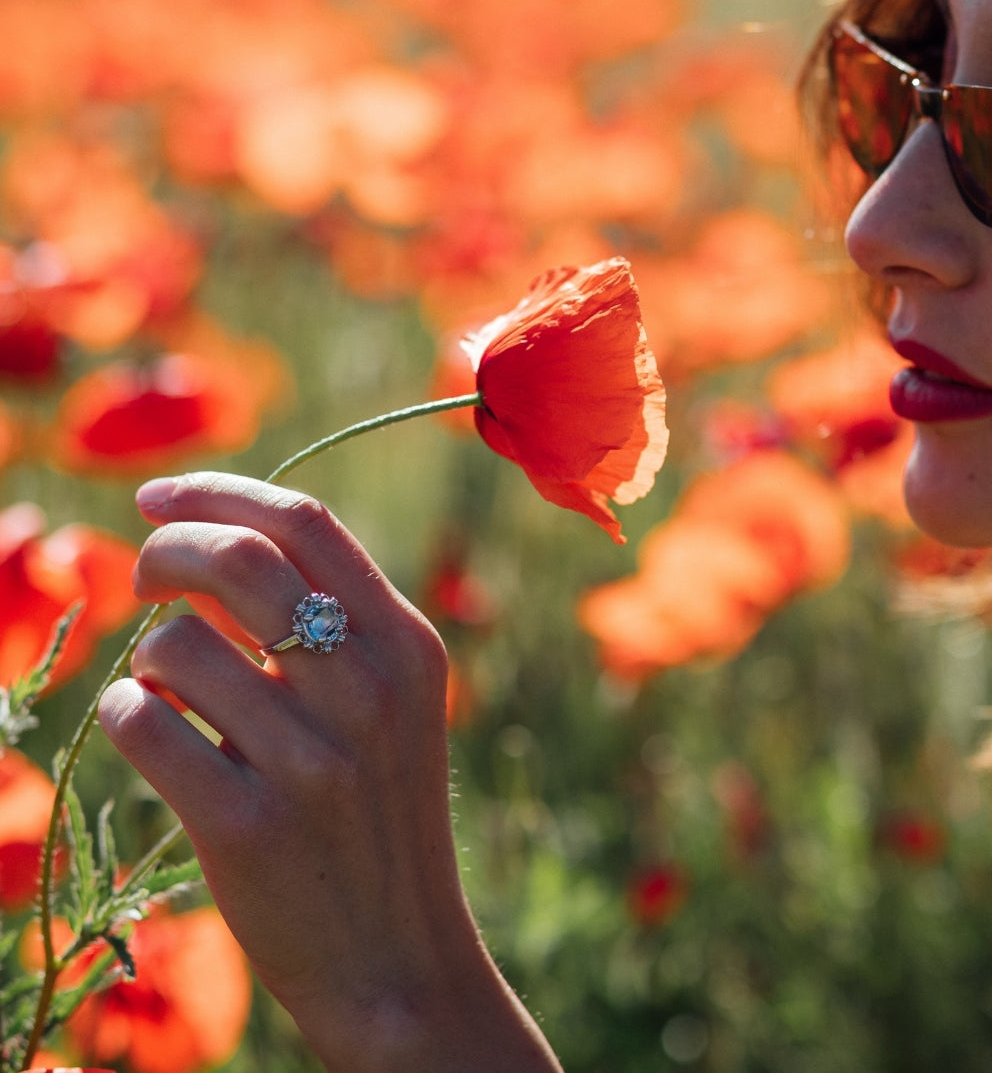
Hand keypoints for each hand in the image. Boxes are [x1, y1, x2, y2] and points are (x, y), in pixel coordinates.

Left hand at [98, 472, 559, 1072]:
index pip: (306, 524)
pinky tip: (154, 737)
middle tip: (143, 576)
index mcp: (408, 645)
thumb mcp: (396, 704)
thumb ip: (338, 621)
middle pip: (239, 561)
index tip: (160, 498)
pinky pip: (143, 726)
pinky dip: (125, 716)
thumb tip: (225, 539)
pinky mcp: (250, 828)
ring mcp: (314, 760)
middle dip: (167, 549)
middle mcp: (371, 690)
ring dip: (147, 655)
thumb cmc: (381, 814)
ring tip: (168, 690)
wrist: (399, 955)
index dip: (221, 493)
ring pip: (176, 647)